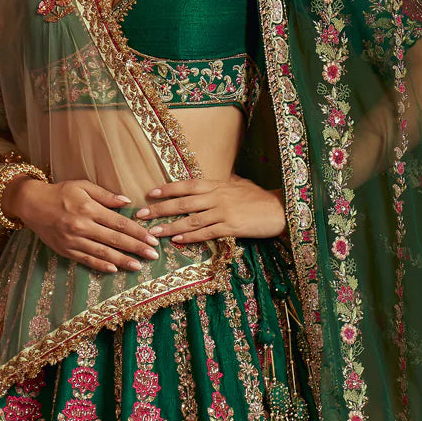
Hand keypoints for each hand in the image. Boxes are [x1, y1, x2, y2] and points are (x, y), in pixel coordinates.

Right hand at [4, 177, 161, 273]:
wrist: (32, 204)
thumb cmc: (60, 192)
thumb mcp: (82, 186)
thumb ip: (105, 195)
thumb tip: (128, 203)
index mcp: (89, 208)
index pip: (119, 222)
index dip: (138, 232)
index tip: (152, 239)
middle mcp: (82, 225)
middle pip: (115, 239)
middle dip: (136, 248)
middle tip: (153, 255)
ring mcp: (73, 240)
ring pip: (102, 253)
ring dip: (122, 260)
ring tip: (138, 266)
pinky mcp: (66, 250)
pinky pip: (86, 259)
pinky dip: (101, 265)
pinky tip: (114, 269)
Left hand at [135, 174, 285, 243]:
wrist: (280, 209)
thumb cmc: (260, 198)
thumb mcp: (239, 185)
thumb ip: (223, 182)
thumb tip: (214, 178)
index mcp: (217, 185)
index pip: (187, 185)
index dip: (167, 188)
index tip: (150, 193)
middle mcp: (217, 197)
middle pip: (183, 202)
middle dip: (159, 209)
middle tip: (141, 215)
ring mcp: (224, 212)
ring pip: (191, 220)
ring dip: (170, 227)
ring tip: (154, 233)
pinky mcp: (231, 227)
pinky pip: (206, 233)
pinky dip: (190, 237)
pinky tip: (177, 241)